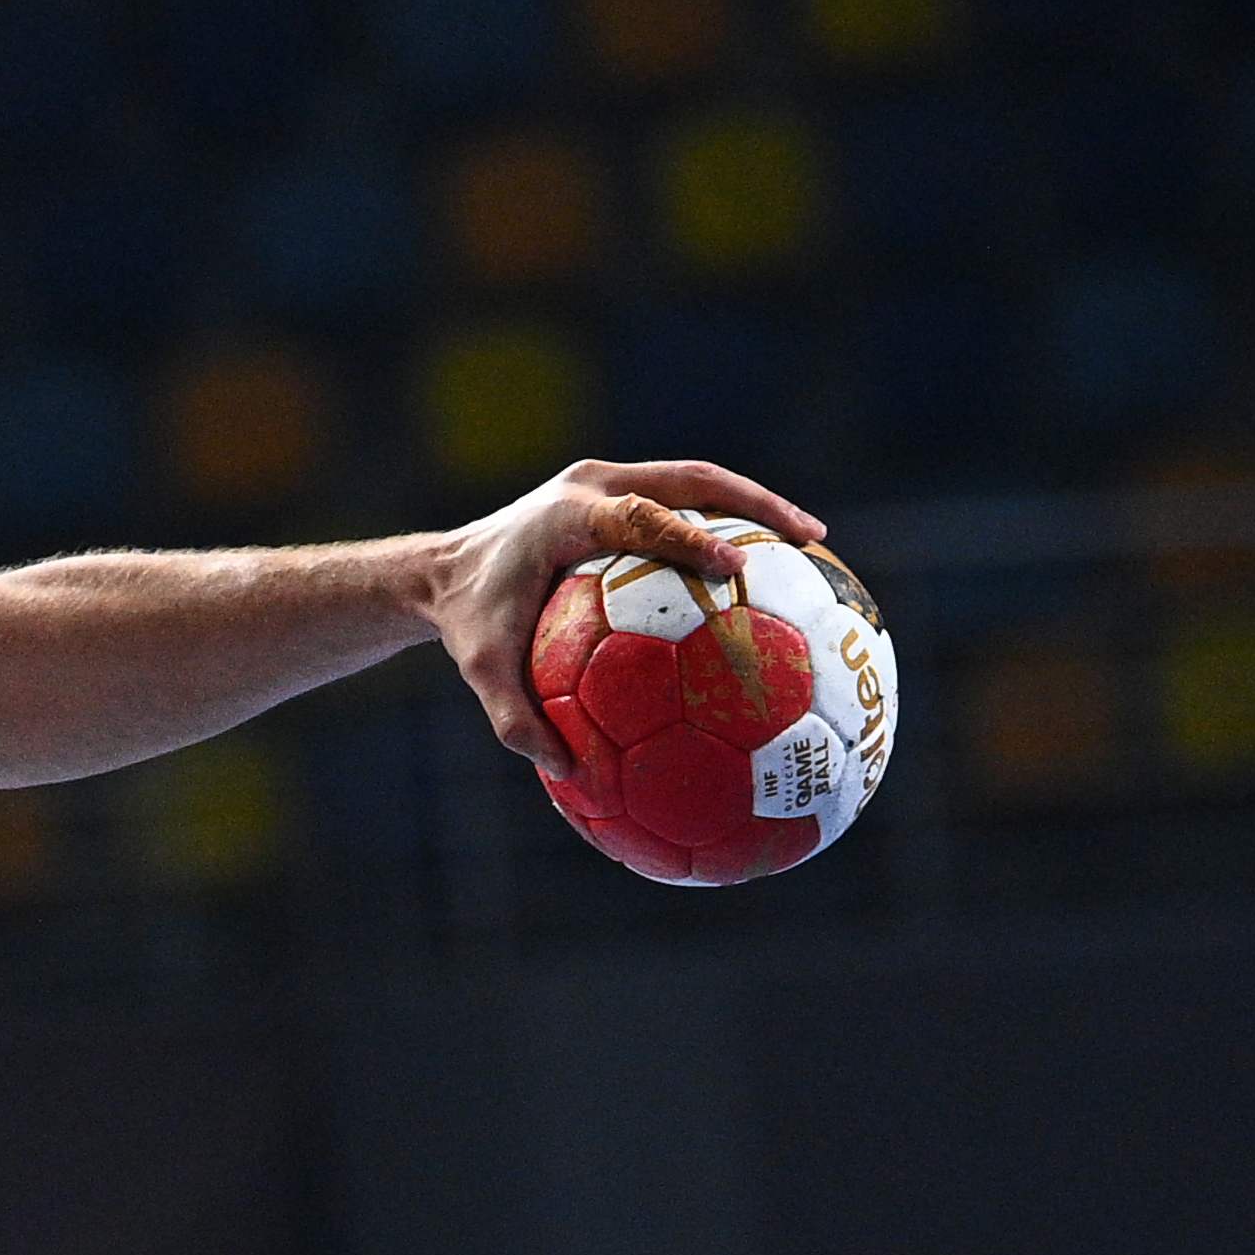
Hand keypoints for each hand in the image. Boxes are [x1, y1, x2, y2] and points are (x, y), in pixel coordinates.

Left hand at [421, 457, 832, 777]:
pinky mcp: (617, 489)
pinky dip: (726, 522)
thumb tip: (567, 773)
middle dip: (755, 505)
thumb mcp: (482, 672)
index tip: (737, 568)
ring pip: (696, 480)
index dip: (690, 538)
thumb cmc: (468, 624)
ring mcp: (607, 480)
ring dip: (755, 505)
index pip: (639, 519)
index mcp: (565, 518)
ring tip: (811, 543)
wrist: (444, 574)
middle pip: (691, 480)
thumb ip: (516, 720)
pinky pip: (683, 499)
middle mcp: (591, 486)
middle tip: (811, 539)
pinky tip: (767, 565)